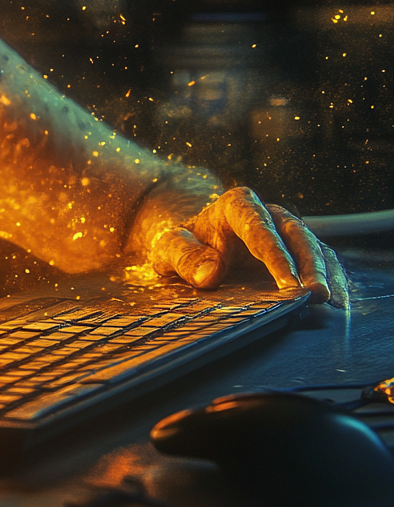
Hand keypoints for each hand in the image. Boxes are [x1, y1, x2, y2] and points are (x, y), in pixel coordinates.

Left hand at [148, 187, 346, 305]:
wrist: (192, 241)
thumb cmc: (183, 244)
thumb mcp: (170, 247)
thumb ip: (185, 257)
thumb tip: (209, 274)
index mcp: (236, 205)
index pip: (259, 227)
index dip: (275, 256)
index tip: (287, 282)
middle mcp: (267, 214)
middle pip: (295, 235)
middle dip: (309, 266)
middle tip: (316, 295)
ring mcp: (284, 232)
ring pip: (313, 247)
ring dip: (324, 274)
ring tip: (330, 301)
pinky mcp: (296, 251)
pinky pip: (320, 260)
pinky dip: (330, 278)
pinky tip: (337, 300)